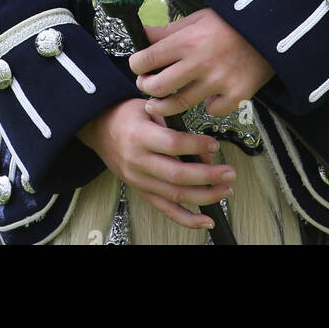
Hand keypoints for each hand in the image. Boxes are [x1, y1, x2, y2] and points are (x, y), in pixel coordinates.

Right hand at [77, 99, 235, 231]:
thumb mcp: (149, 108)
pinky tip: (206, 219)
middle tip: (228, 173)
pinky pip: (165, 210)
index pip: (172, 145)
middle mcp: (138, 162)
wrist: (100, 129)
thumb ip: (176, 125)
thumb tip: (204, 151)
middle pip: (177, 175)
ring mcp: (140, 180)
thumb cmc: (126, 115)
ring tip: (225, 190)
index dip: (196, 146)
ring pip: (174, 195)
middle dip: (208, 177)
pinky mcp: (142, 191)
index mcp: (139, 136)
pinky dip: (187, 219)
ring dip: (204, 196)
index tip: (214, 144)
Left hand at [129, 8, 274, 118]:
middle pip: (157, 88)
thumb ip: (167, 31)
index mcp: (187, 40)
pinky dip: (207, 107)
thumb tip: (140, 33)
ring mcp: (219, 81)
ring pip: (179, 105)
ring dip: (165, 106)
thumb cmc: (229, 21)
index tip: (139, 66)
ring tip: (159, 104)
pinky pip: (212, 111)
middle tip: (146, 86)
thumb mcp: (196, 18)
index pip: (146, 59)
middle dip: (145, 88)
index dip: (137, 65)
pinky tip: (205, 99)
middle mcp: (200, 63)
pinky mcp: (237, 94)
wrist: (270, 27)